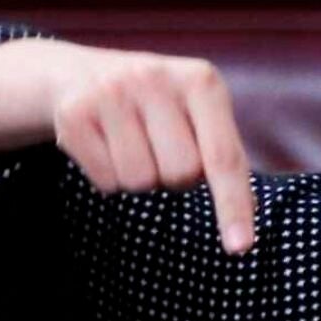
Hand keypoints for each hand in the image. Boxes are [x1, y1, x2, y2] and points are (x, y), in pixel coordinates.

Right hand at [50, 49, 255, 253]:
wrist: (82, 73)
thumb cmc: (159, 105)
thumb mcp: (199, 111)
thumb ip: (224, 153)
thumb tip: (246, 215)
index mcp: (201, 81)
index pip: (224, 156)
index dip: (233, 205)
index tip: (241, 247)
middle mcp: (156, 78)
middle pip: (181, 174)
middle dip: (175, 176)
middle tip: (161, 148)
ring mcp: (112, 93)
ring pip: (140, 181)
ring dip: (141, 177)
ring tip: (132, 143)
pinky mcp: (75, 114)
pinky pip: (106, 182)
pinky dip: (110, 177)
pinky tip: (105, 145)